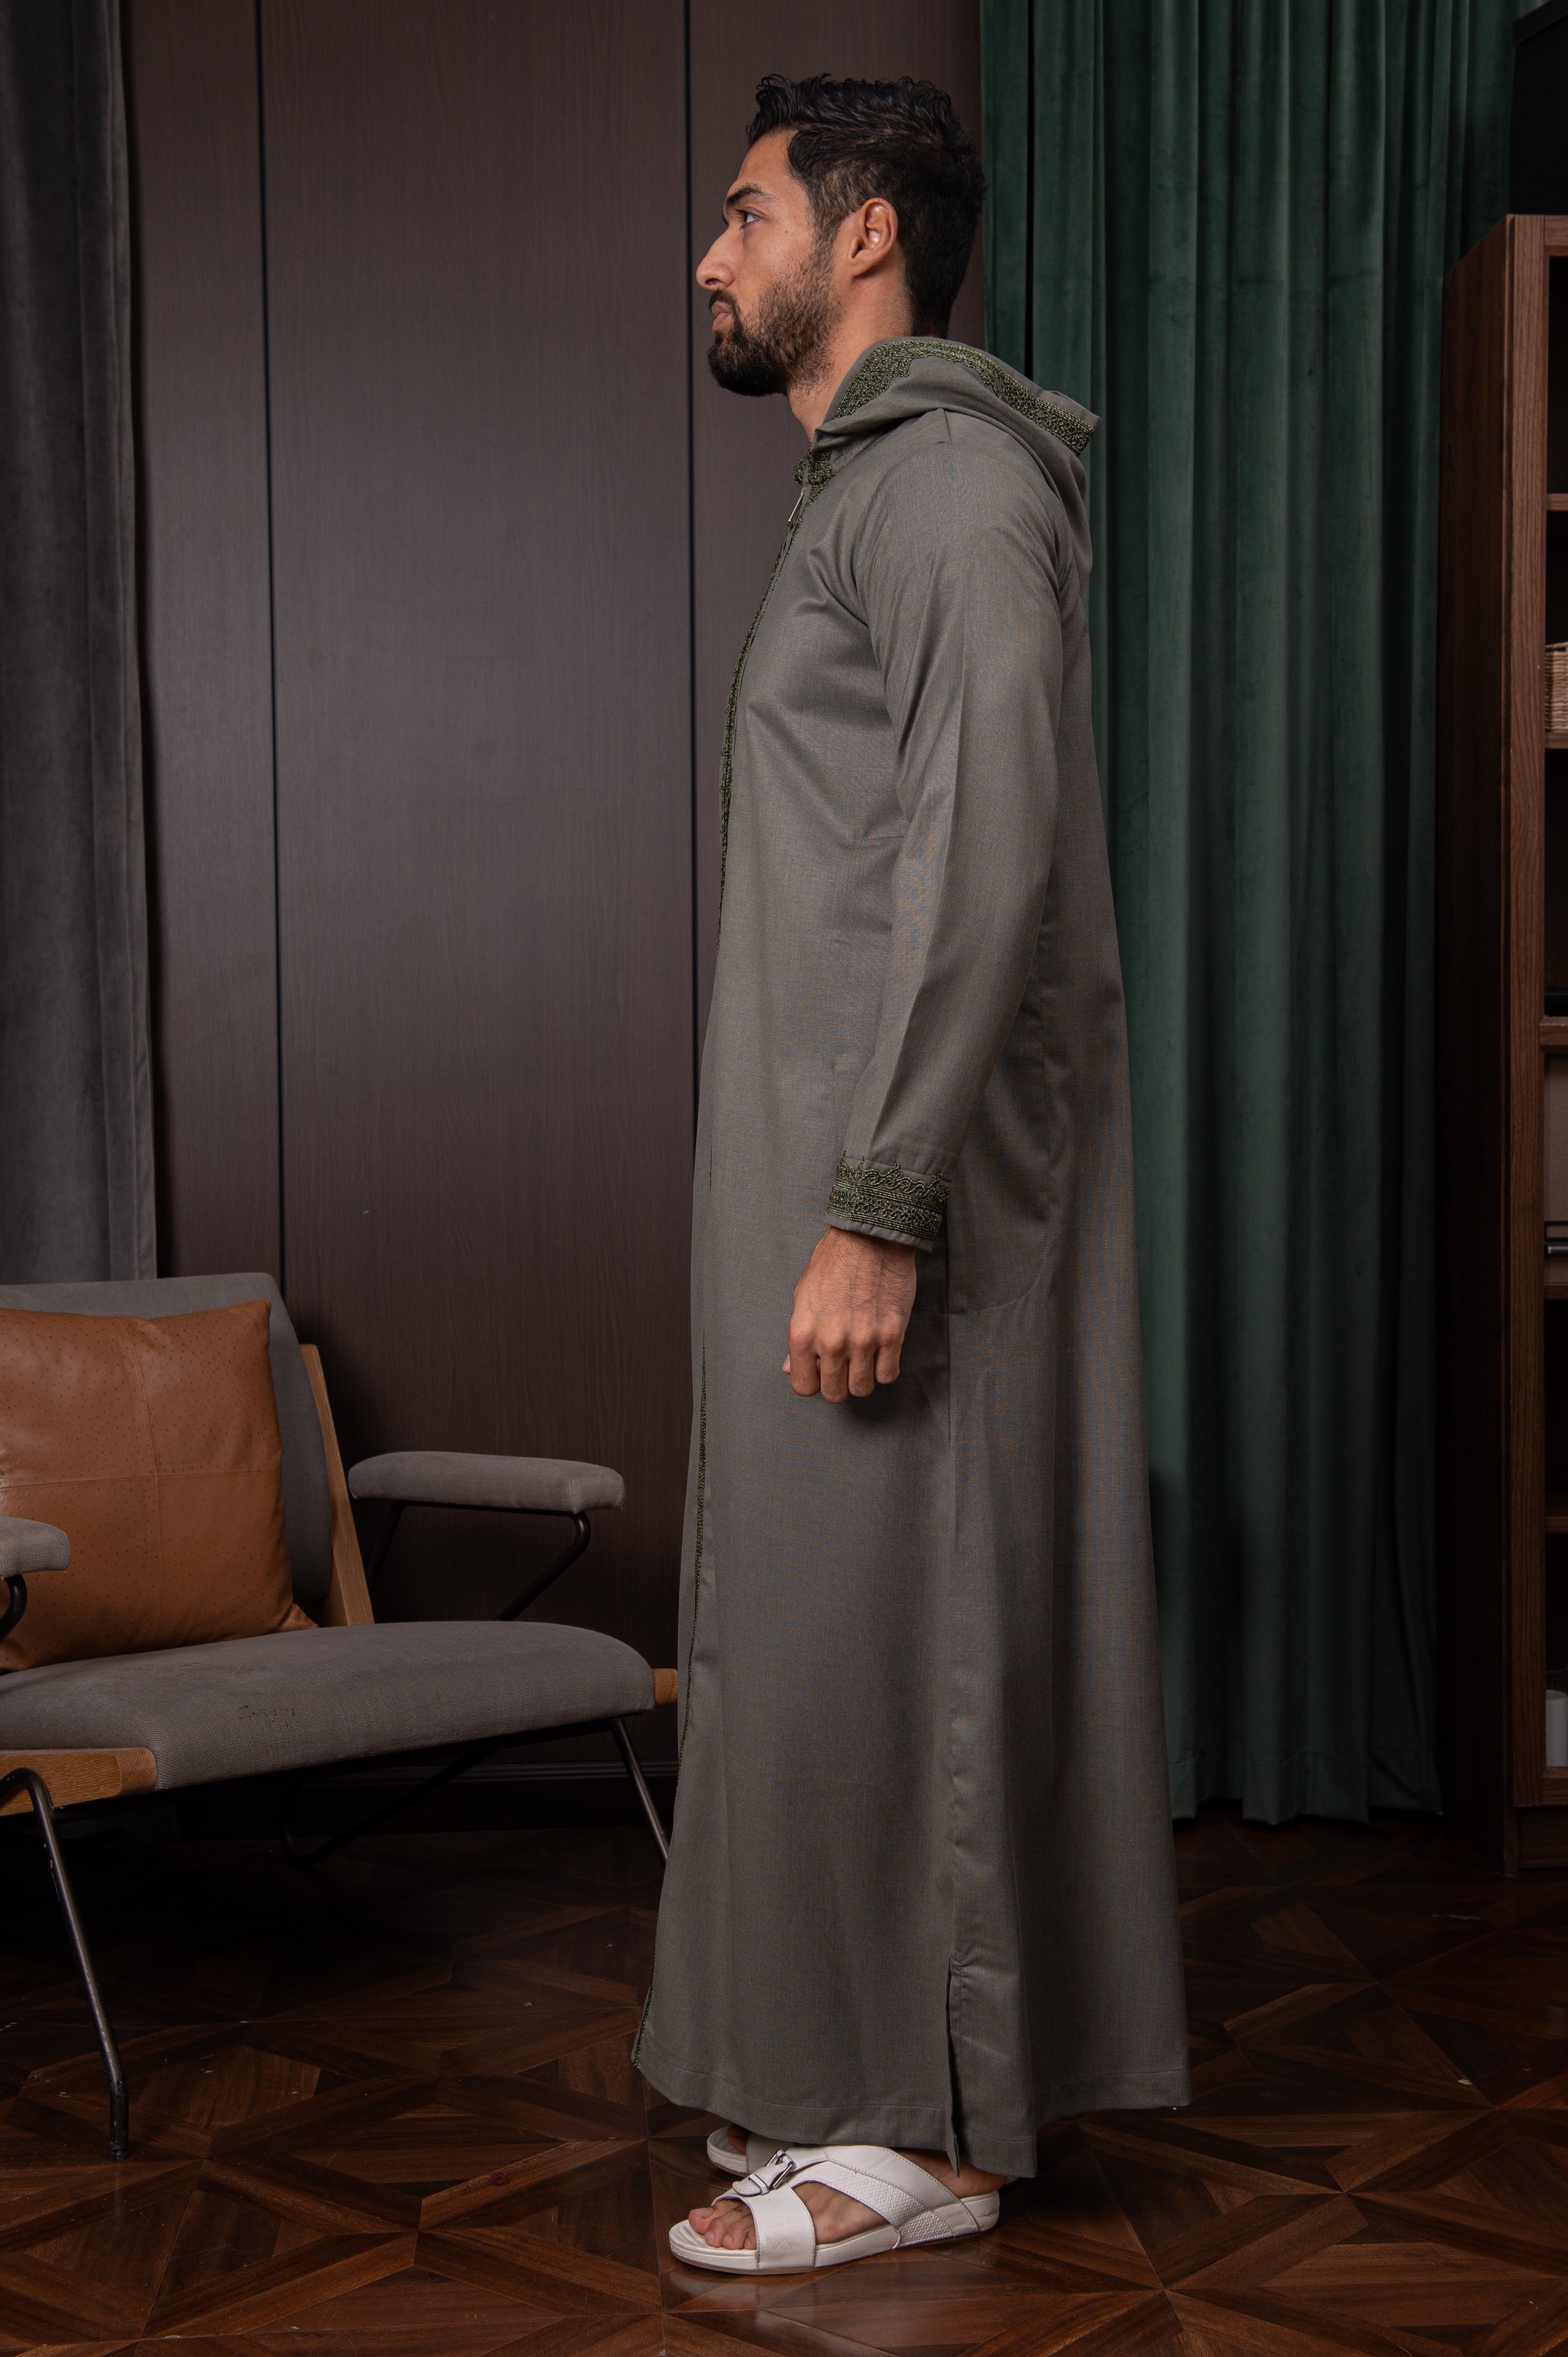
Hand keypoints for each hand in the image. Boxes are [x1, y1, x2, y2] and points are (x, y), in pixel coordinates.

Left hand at [785, 1228, 916, 1402]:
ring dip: (862, 1378)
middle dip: (838, 1383)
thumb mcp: (803, 1296)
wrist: (869, 1237)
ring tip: (862, 1359)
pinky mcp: (892, 1335)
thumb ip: (799, 1338)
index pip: (803, 1386)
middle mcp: (831, 1342)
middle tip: (843, 1366)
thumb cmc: (833, 1262)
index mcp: (803, 1333)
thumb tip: (789, 1368)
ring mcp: (863, 1341)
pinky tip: (880, 1353)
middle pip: (834, 1393)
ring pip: (862, 1389)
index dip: (812, 1382)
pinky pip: (888, 1375)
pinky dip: (884, 1369)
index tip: (820, 1372)